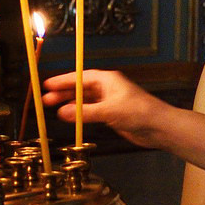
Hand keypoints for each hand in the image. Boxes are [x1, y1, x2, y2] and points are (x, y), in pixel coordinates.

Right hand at [41, 69, 165, 146]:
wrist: (159, 127)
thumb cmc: (138, 112)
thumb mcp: (109, 110)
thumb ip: (85, 112)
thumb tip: (61, 113)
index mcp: (107, 80)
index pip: (80, 77)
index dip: (63, 81)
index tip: (47, 85)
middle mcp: (107, 88)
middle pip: (80, 88)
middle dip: (63, 93)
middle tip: (45, 100)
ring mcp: (109, 101)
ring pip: (85, 101)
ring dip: (70, 104)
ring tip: (53, 109)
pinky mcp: (112, 114)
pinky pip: (91, 112)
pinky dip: (80, 114)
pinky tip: (70, 117)